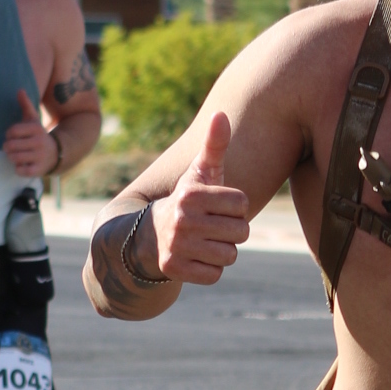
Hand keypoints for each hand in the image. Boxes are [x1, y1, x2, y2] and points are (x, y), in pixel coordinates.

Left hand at [4, 87, 60, 175]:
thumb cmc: (38, 135)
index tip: (13, 136)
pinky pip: (20, 170)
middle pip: (10, 146)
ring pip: (13, 158)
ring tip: (17, 155)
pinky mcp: (38, 170)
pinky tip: (23, 164)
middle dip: (8, 147)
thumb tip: (19, 89)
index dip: (9, 134)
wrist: (57, 153)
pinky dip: (18, 168)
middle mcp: (39, 142)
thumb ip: (26, 105)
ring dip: (12, 157)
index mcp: (36, 129)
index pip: (11, 131)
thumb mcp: (34, 120)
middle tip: (12, 147)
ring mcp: (39, 157)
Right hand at [150, 112, 249, 283]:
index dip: (235, 207)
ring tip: (204, 241)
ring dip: (222, 251)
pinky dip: (210, 269)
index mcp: (191, 194)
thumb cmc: (187, 201)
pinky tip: (196, 257)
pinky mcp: (174, 269)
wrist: (147, 235)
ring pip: (230, 255)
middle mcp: (182, 220)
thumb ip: (214, 145)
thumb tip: (220, 114)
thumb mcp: (199, 173)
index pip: (243, 204)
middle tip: (211, 226)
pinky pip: (215, 275)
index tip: (217, 207)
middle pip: (241, 232)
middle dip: (232, 231)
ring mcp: (177, 246)